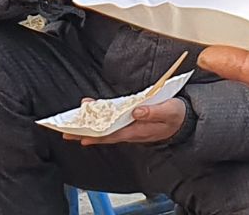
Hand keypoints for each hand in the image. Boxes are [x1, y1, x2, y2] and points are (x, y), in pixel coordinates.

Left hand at [64, 96, 187, 146]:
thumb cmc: (176, 116)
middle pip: (105, 135)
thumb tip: (136, 111)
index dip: (98, 136)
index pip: (114, 135)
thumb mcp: (170, 111)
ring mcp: (129, 127)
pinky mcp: (130, 121)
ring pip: (106, 129)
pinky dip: (100, 118)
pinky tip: (91, 112)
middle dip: (85, 134)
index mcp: (139, 130)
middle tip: (66, 133)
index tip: (83, 137)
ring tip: (73, 122)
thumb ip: (154, 112)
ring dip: (89, 126)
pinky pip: (112, 122)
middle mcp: (131, 131)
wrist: (182, 120)